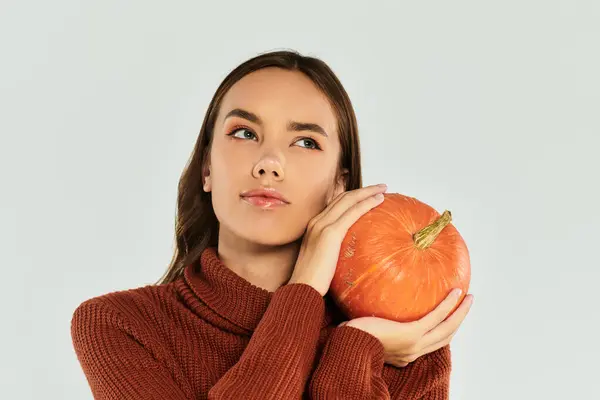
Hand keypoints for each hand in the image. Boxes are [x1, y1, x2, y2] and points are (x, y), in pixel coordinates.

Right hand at [288, 183, 387, 295]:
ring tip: (383, 189)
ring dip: (367, 192)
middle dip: (362, 190)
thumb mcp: (323, 261)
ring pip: (348, 200)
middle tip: (379, 187)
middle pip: (343, 198)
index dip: (352, 197)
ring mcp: (322, 225)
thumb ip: (334, 253)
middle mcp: (316, 221)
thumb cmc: (312, 282)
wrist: (302, 289)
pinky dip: (366, 203)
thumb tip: (352, 256)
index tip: (366, 195)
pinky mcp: (330, 233)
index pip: (335, 204)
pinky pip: (353, 212)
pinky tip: (379, 200)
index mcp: (314, 226)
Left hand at [341, 289, 473, 367]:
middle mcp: (413, 352)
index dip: (442, 329)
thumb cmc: (350, 335)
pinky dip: (448, 305)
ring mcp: (414, 345)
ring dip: (460, 313)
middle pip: (445, 337)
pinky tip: (455, 292)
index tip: (448, 315)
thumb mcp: (367, 329)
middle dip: (458, 320)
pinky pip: (436, 317)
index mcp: (405, 354)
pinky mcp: (412, 334)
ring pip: (447, 329)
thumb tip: (372, 298)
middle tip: (466, 304)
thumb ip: (376, 319)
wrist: (347, 345)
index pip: (429, 342)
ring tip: (468, 297)